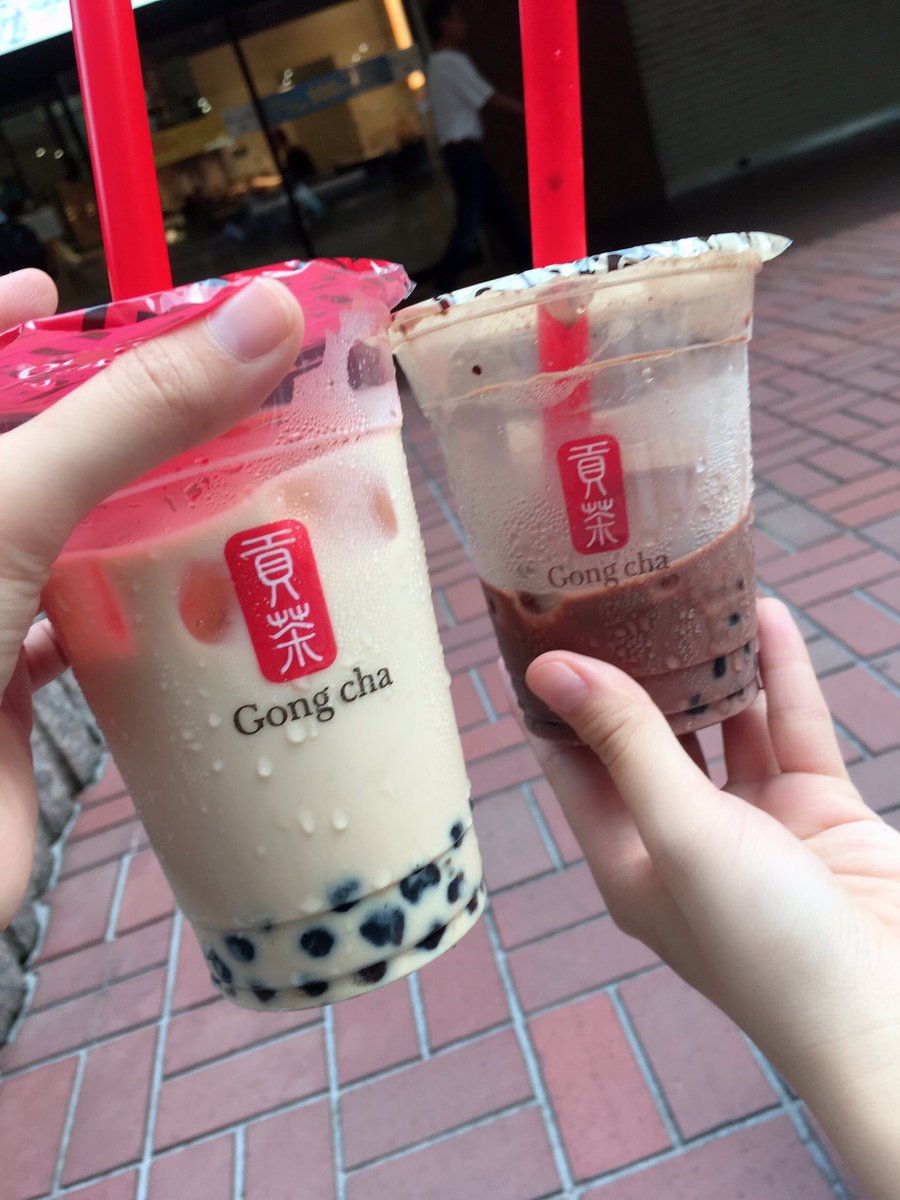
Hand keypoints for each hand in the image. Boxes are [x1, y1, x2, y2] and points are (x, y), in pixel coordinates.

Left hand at [0, 269, 303, 927]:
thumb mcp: (10, 505)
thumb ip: (131, 413)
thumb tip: (266, 315)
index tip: (56, 289)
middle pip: (28, 459)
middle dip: (102, 422)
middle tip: (194, 387)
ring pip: (60, 542)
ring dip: (134, 516)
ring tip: (222, 476)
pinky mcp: (10, 694)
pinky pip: (81, 631)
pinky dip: (134, 609)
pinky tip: (193, 591)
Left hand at [524, 598, 899, 1197]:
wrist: (894, 1015)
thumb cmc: (769, 944)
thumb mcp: (682, 833)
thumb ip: (625, 744)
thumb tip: (549, 669)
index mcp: (628, 858)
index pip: (572, 761)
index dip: (557, 696)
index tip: (542, 624)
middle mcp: (682, 838)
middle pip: (648, 734)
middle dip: (637, 667)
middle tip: (620, 588)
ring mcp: (755, 824)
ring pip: (726, 724)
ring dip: (713, 663)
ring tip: (693, 589)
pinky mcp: (818, 812)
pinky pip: (792, 728)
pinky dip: (780, 675)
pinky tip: (765, 615)